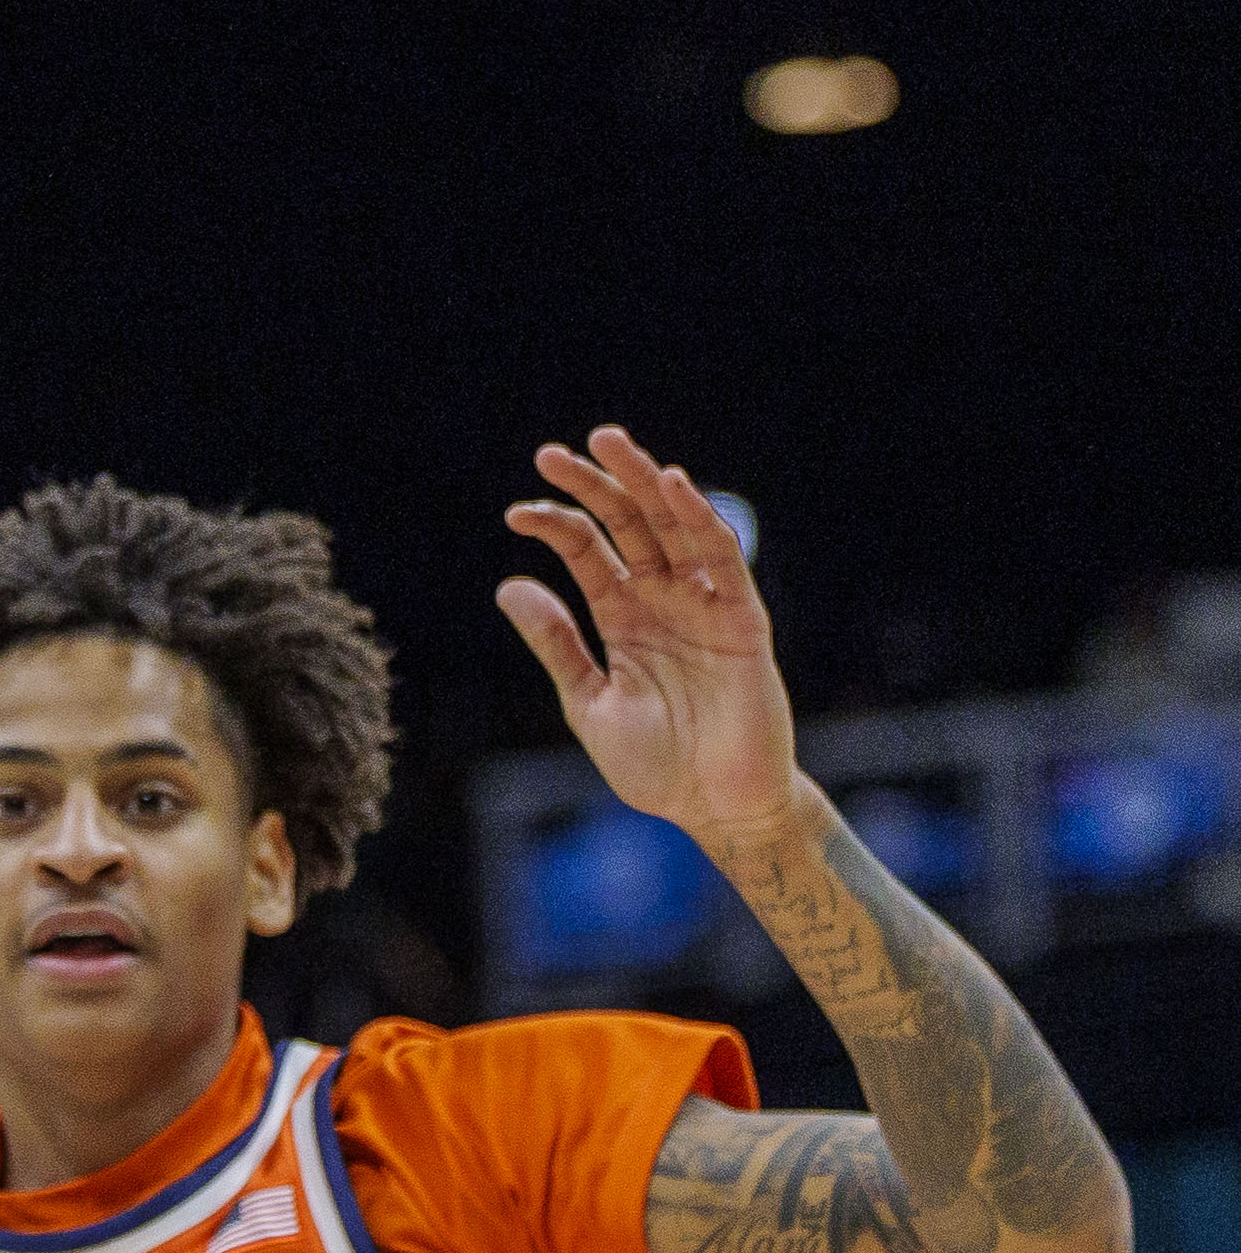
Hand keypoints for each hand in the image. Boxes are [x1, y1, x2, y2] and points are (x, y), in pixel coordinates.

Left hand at [497, 426, 801, 842]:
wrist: (714, 808)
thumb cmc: (655, 765)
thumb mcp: (588, 701)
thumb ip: (556, 644)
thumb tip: (507, 585)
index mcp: (623, 618)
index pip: (588, 552)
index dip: (556, 525)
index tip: (516, 514)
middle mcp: (663, 601)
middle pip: (629, 526)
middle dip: (595, 485)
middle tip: (554, 452)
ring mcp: (705, 606)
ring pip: (673, 527)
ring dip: (643, 484)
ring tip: (610, 444)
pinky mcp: (743, 621)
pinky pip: (723, 560)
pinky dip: (699, 520)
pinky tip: (671, 487)